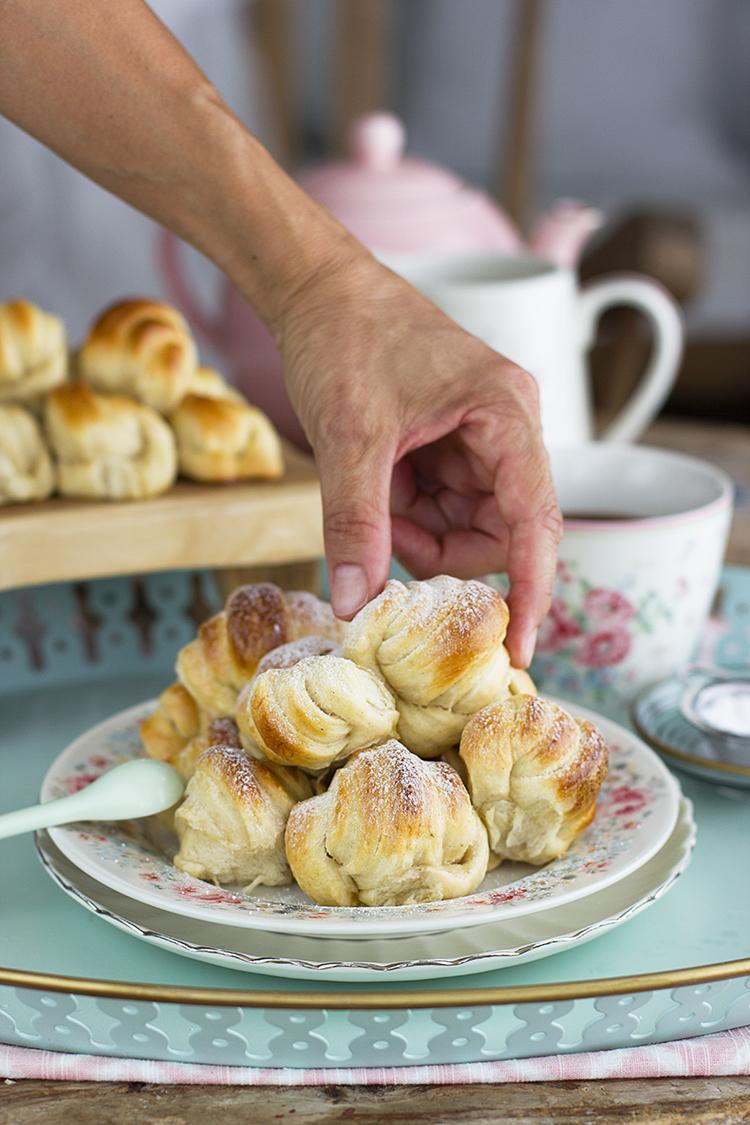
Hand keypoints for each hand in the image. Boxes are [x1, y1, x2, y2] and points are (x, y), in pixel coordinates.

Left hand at [276, 250, 561, 667]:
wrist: (317, 288)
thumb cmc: (343, 337)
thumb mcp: (348, 436)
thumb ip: (355, 522)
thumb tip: (355, 603)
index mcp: (506, 414)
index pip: (537, 520)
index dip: (531, 589)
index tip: (516, 649)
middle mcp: (507, 427)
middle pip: (501, 530)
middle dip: (444, 554)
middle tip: (387, 544)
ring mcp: (481, 437)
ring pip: (468, 524)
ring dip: (420, 534)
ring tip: (375, 500)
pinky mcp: (452, 444)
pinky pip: (442, 506)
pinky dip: (408, 516)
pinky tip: (379, 488)